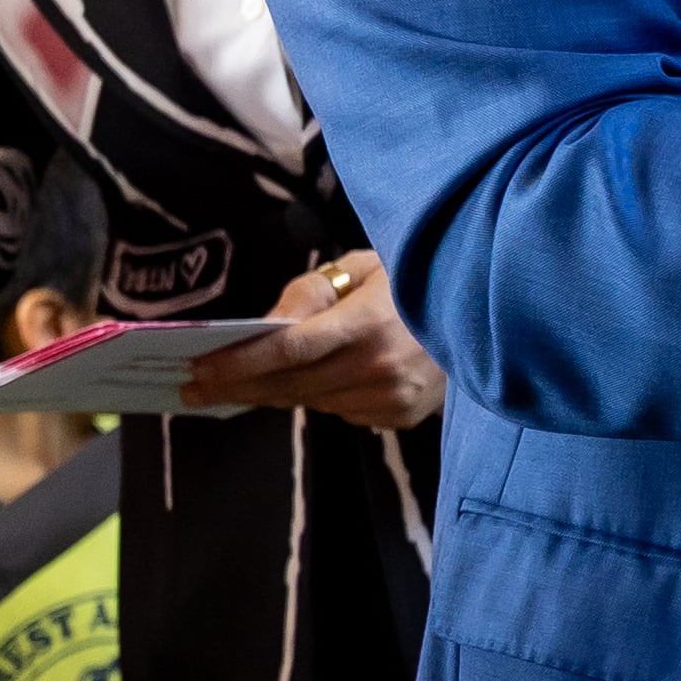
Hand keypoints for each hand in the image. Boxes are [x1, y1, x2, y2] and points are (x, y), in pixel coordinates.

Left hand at [182, 252, 445, 429]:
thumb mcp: (366, 265)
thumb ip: (311, 291)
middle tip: (193, 385)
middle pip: (289, 385)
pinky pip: (341, 410)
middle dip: (236, 385)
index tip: (196, 368)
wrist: (487, 309)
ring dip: (277, 390)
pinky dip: (323, 394)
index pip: (288, 350)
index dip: (237, 362)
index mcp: (370, 321)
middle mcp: (381, 366)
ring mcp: (393, 397)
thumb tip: (265, 327)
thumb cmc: (417, 276)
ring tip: (246, 380)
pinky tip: (323, 376)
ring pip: (311, 401)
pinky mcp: (401, 416)